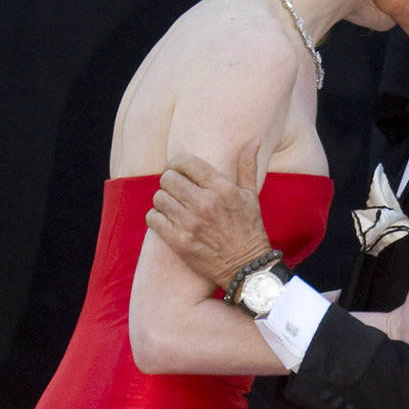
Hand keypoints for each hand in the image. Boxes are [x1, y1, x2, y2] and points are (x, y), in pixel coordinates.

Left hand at [147, 142, 271, 288]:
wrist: (247, 268)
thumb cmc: (249, 230)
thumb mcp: (251, 196)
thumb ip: (248, 166)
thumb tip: (254, 140)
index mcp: (222, 188)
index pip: (185, 162)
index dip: (177, 164)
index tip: (178, 171)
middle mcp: (205, 203)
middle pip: (168, 178)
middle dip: (169, 182)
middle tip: (174, 190)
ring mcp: (191, 224)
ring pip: (159, 198)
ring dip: (163, 201)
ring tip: (172, 206)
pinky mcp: (180, 242)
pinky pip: (154, 219)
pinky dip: (156, 218)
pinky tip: (166, 220)